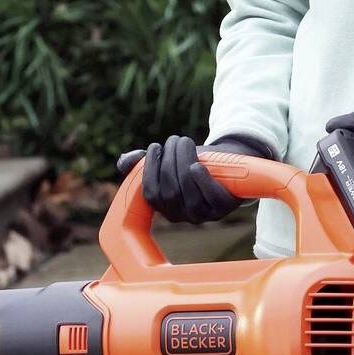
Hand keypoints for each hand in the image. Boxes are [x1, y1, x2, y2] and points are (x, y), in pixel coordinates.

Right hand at [114, 133, 272, 226]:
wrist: (227, 161)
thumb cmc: (194, 162)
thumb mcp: (169, 160)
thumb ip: (144, 161)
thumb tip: (126, 161)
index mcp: (166, 206)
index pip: (151, 195)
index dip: (149, 171)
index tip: (155, 147)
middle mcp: (184, 215)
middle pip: (170, 191)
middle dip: (169, 161)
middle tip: (174, 139)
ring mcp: (205, 213)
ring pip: (188, 193)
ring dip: (183, 162)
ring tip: (184, 142)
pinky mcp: (225, 206)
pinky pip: (210, 198)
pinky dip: (201, 181)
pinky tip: (196, 166)